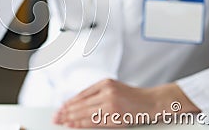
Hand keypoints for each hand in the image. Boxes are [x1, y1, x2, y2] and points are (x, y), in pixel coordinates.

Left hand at [53, 79, 199, 127]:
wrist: (151, 102)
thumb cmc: (132, 96)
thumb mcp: (113, 87)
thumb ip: (96, 93)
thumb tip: (77, 103)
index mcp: (105, 83)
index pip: (82, 94)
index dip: (70, 102)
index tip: (61, 108)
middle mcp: (107, 92)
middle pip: (82, 103)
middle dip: (67, 111)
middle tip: (56, 116)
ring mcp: (111, 104)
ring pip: (86, 112)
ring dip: (72, 118)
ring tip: (62, 121)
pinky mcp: (115, 116)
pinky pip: (95, 121)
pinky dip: (83, 123)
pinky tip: (75, 124)